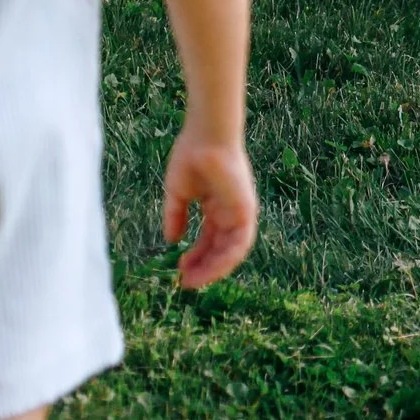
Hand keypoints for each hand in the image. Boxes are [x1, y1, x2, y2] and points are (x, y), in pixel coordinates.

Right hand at [162, 124, 257, 290]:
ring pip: (231, 250)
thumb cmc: (191, 158)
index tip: (179, 270)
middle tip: (185, 281)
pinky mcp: (247, 210)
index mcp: (217, 207)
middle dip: (203, 266)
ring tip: (193, 281)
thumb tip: (172, 240)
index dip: (196, 256)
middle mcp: (231, 212)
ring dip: (214, 268)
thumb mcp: (179, 194)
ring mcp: (240, 211)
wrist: (204, 138)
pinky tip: (208, 270)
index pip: (209, 239)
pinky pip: (240, 243)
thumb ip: (176, 217)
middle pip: (220, 248)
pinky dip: (226, 259)